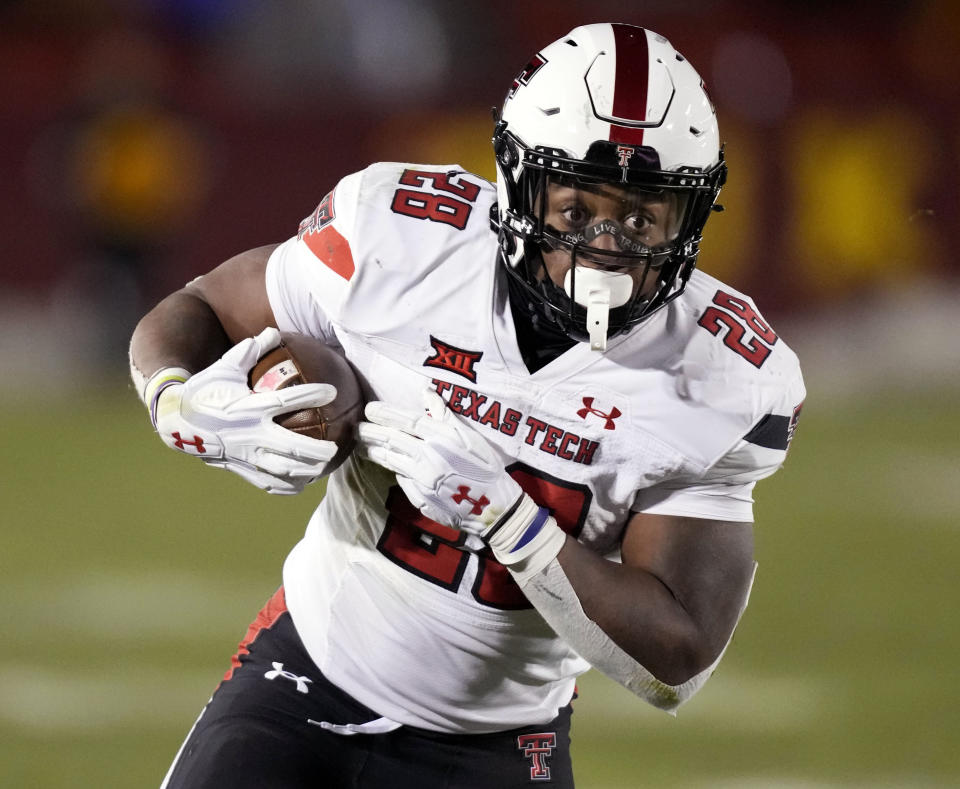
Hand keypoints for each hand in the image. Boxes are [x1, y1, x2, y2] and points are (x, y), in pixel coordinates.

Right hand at [150, 328, 338, 494]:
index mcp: (248, 407)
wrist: (176, 423)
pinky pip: (267, 481)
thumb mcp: (225, 367)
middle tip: (336, 447)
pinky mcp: (241, 468)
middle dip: (316, 449)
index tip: (333, 391)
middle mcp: (250, 433)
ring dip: (306, 469)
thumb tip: (273, 331)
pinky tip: (301, 484)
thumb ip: (250, 351)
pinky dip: (286, 485)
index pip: (285, 400)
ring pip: (282, 468)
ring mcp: (246, 454)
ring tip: (325, 466)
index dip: (311, 394)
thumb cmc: (204, 391)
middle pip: (291, 445)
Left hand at [359, 389, 523, 535]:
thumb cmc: (486, 468)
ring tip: (363, 445)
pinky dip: (396, 471)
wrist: (493, 507)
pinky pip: (403, 480)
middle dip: (371, 433)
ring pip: (391, 461)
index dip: (386, 414)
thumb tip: (426, 393)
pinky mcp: (419, 497)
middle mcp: (428, 457)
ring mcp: (421, 479)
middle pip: (392, 441)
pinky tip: (391, 467)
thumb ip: (445, 416)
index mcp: (443, 439)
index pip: (407, 421)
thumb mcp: (471, 438)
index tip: (369, 409)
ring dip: (374, 451)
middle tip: (356, 428)